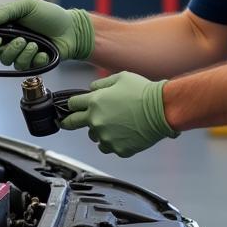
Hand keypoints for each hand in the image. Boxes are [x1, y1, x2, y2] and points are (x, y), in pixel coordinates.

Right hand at [0, 0, 93, 70]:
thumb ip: (4, 12)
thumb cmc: (49, 15)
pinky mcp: (33, 65)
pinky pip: (26, 68)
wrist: (71, 30)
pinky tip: (44, 52)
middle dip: (8, 48)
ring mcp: (22, 54)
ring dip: (23, 53)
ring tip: (36, 43)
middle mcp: (11, 42)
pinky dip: (36, 59)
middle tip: (20, 40)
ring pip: (11, 62)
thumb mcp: (26, 6)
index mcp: (6, 28)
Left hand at [61, 72, 177, 157]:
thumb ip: (101, 84)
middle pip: (73, 123)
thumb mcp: (120, 78)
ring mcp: (106, 137)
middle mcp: (96, 121)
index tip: (71, 107)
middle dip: (68, 122)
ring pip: (94, 137)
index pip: (72, 104)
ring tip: (115, 125)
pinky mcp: (118, 149)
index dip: (72, 104)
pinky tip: (125, 133)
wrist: (162, 110)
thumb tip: (91, 89)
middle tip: (65, 123)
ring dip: (99, 131)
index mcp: (95, 102)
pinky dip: (114, 141)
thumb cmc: (143, 92)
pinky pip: (110, 147)